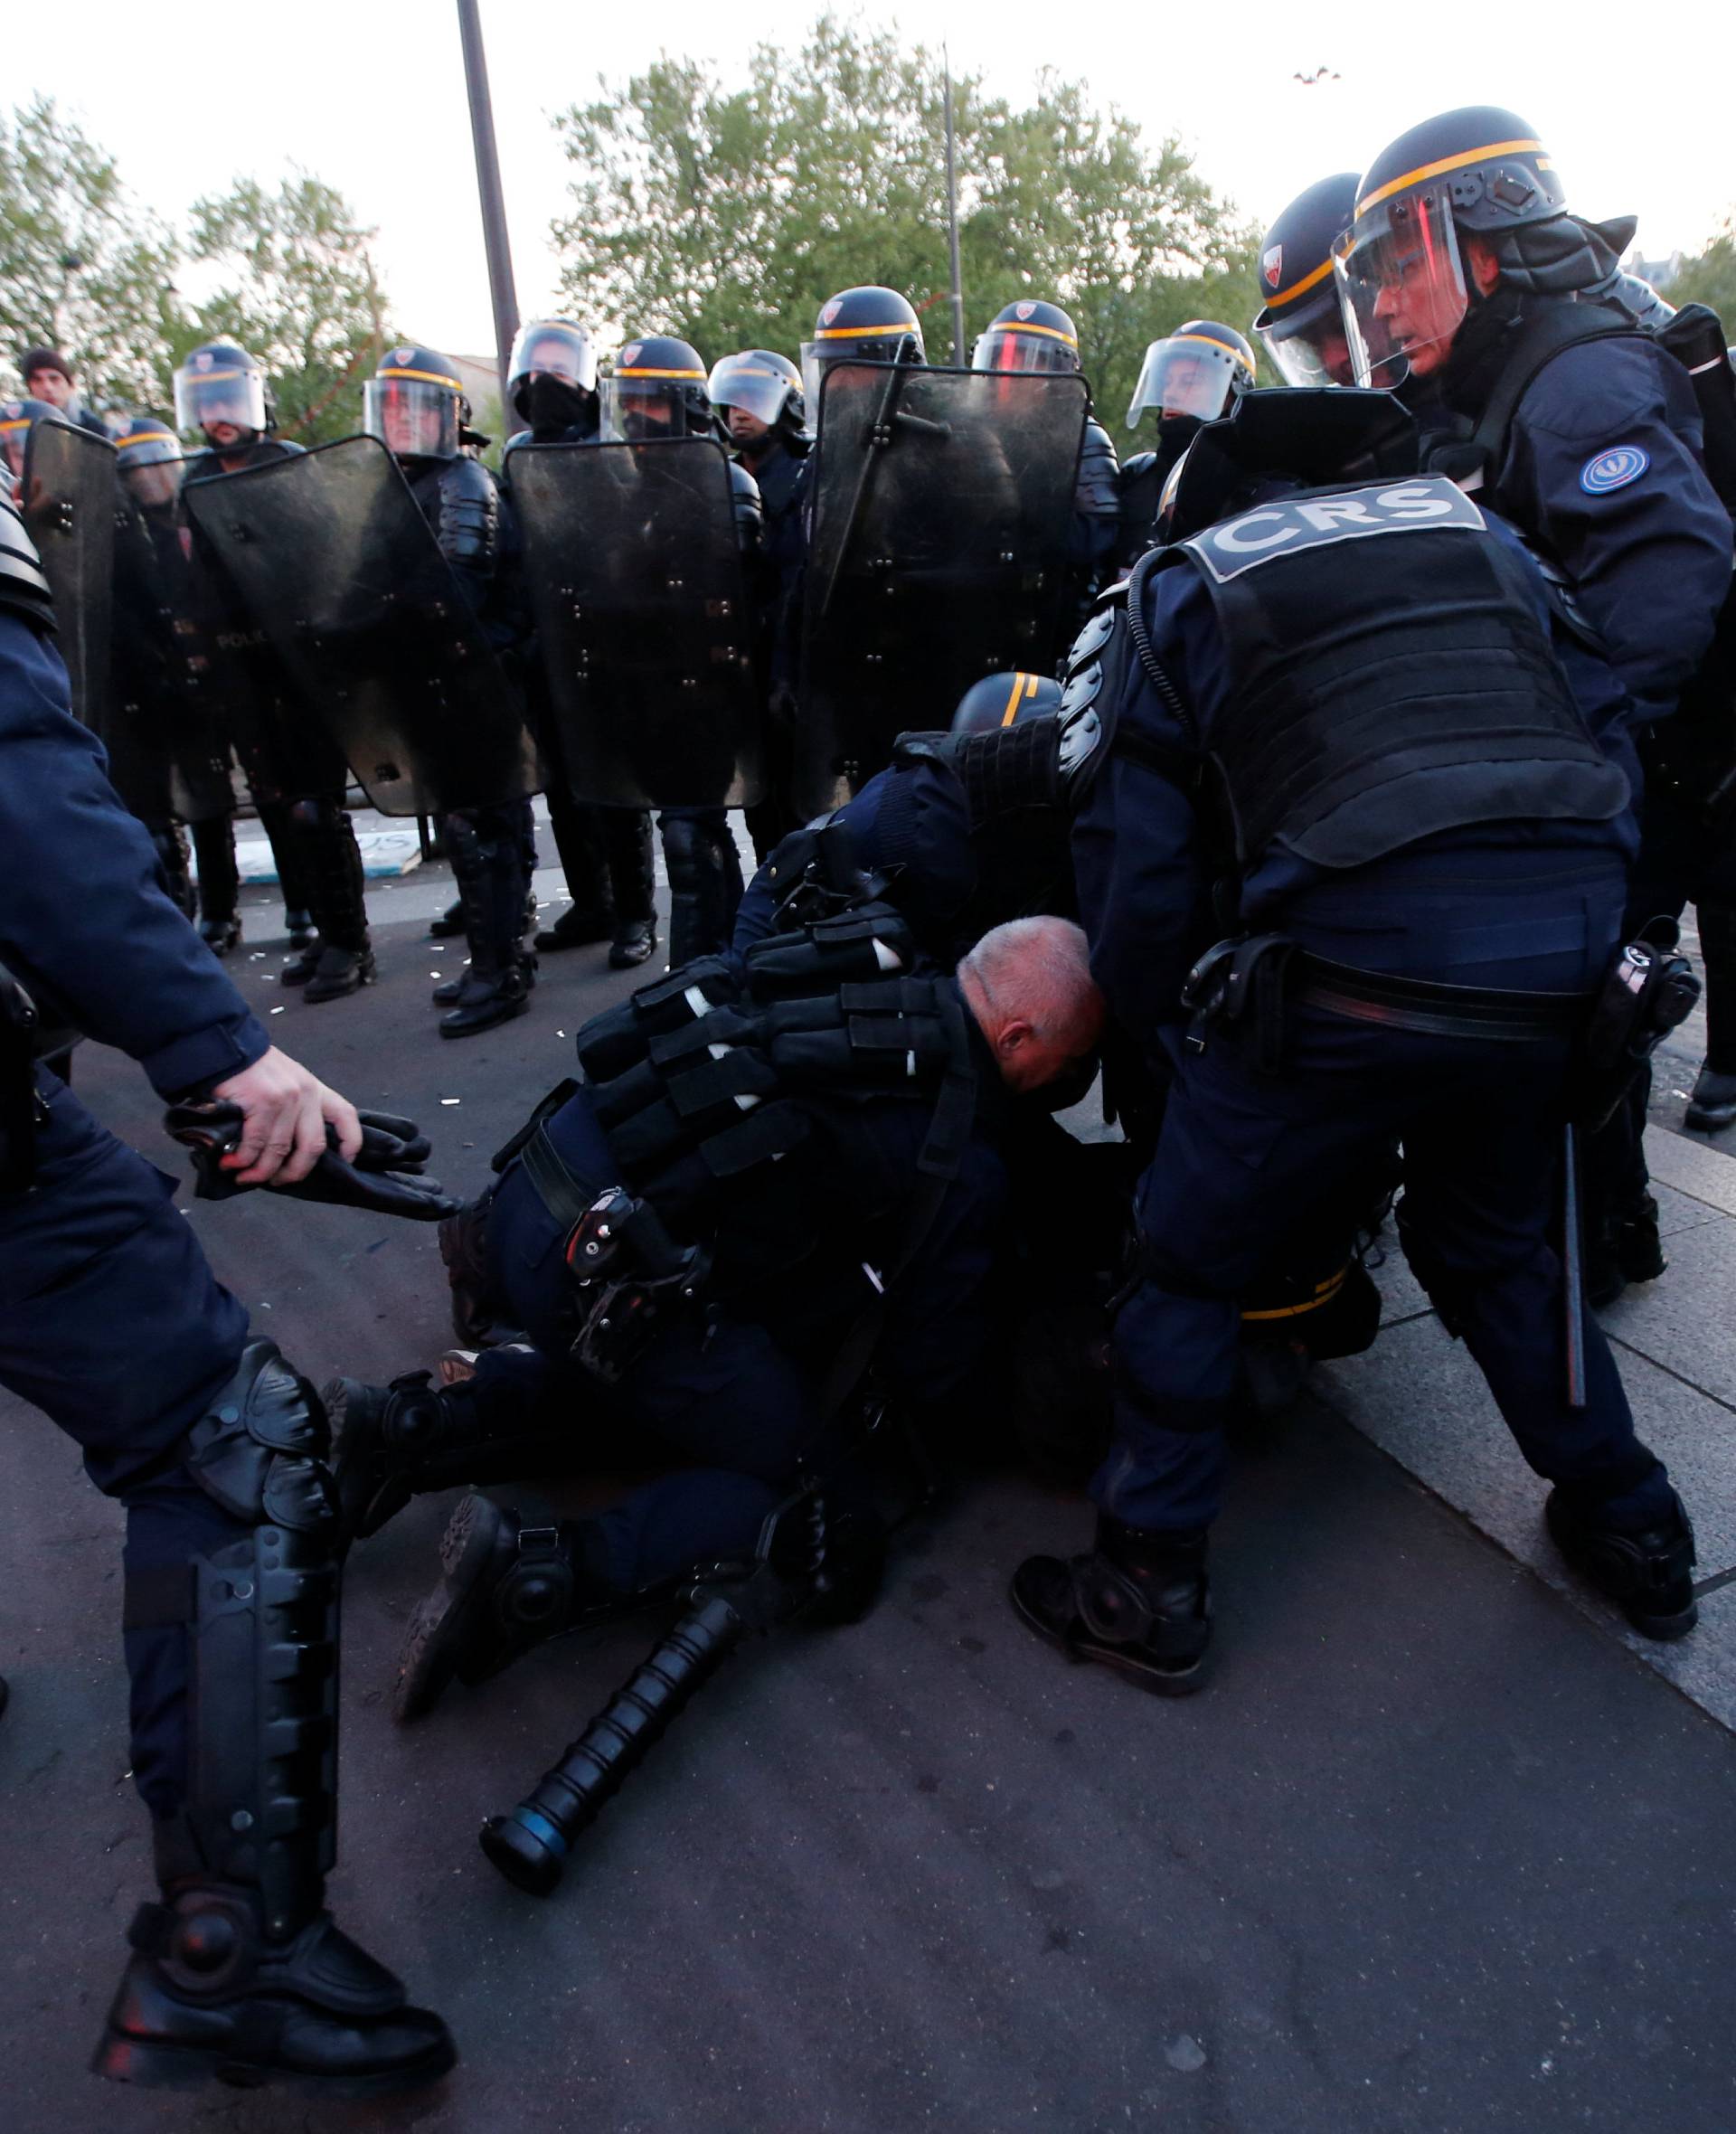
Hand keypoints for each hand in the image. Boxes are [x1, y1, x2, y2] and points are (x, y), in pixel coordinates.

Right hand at [210, 1046, 362, 1186]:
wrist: (225, 1046)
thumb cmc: (251, 1068)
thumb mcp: (286, 1081)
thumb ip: (295, 1108)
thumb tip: (289, 1149)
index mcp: (315, 1089)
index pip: (346, 1116)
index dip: (350, 1143)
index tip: (345, 1161)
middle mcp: (306, 1094)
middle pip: (313, 1147)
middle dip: (295, 1172)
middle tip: (277, 1181)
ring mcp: (286, 1099)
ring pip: (280, 1150)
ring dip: (261, 1171)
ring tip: (245, 1177)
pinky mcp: (263, 1103)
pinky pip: (256, 1144)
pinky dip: (243, 1160)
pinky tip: (232, 1163)